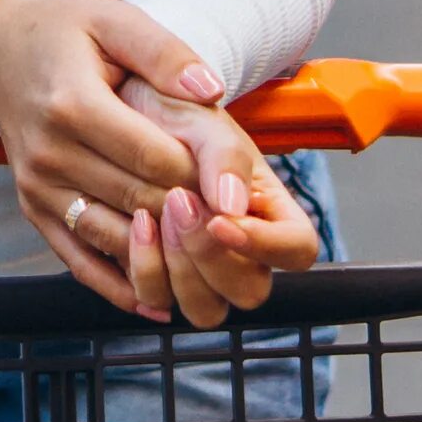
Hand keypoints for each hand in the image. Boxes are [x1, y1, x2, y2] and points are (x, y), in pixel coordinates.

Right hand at [0, 0, 223, 315]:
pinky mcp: (33, 210)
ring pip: (116, 239)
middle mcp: (48, 154)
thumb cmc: (65, 34)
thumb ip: (166, 54)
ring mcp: (37, 189)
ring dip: (166, 251)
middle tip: (238, 221)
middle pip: (140, 202)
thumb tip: (212, 93)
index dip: (203, 176)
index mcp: (72, 105)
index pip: (154, 158)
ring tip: (209, 250)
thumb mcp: (115, 21)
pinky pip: (80, 261)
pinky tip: (160, 299)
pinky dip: (122, 285)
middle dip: (193, 213)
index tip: (239, 184)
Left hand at [107, 80, 320, 329]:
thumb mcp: (204, 120)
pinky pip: (155, 301)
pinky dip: (142, 269)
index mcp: (270, 211)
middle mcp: (242, 251)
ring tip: (152, 213)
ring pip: (204, 310)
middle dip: (210, 255)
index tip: (221, 219)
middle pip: (249, 291)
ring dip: (177, 269)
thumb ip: (225, 157)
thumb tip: (233, 206)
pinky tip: (135, 225)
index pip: (298, 250)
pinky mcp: (157, 278)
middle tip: (177, 202)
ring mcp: (200, 272)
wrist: (123, 111)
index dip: (267, 245)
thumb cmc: (174, 113)